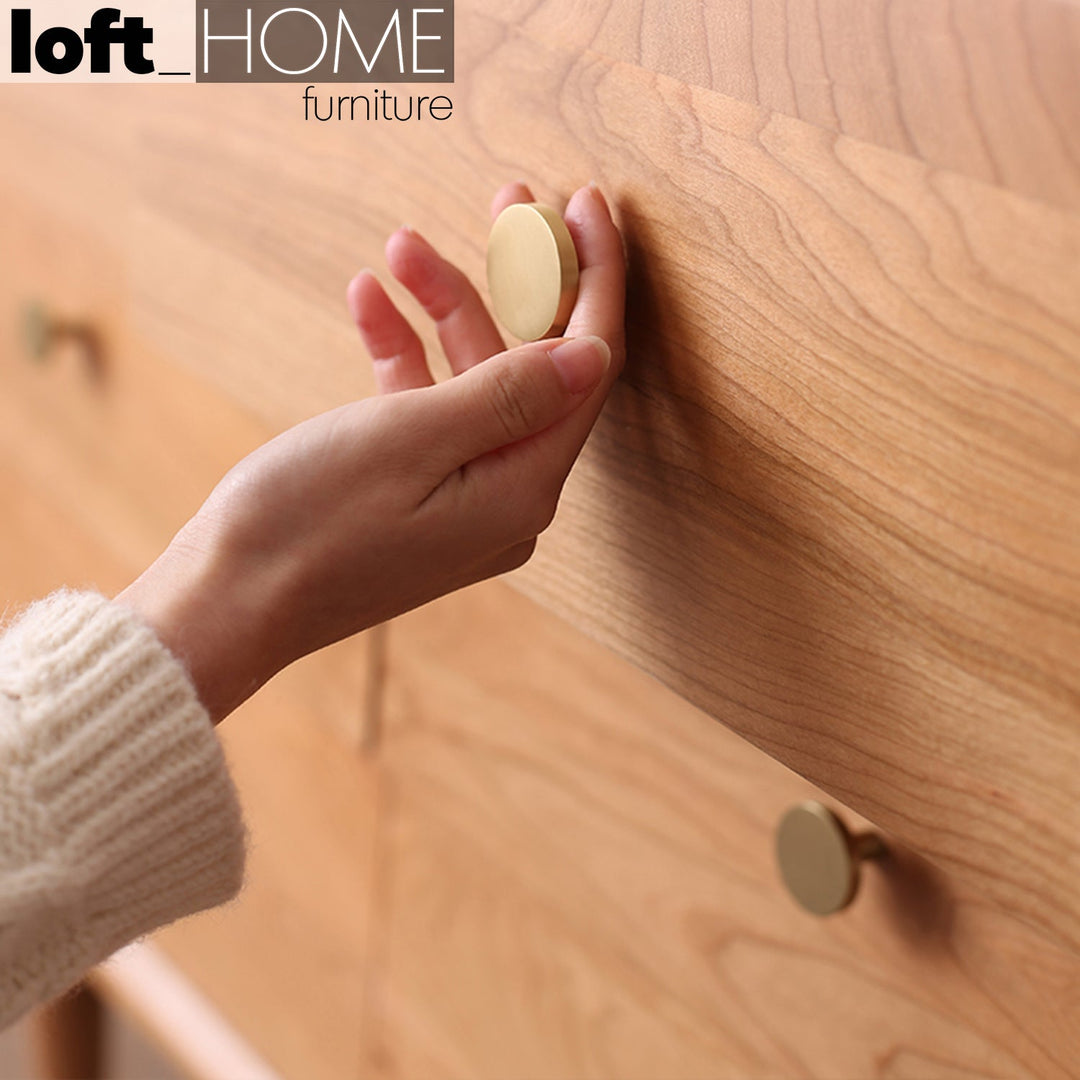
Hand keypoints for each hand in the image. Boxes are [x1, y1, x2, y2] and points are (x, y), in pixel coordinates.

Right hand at [116, 181, 625, 722]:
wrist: (226, 601)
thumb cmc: (307, 523)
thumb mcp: (411, 438)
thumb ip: (510, 393)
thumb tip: (594, 352)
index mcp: (523, 488)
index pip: (589, 366)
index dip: (594, 279)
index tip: (588, 203)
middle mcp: (510, 498)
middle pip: (538, 366)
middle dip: (520, 279)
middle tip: (509, 199)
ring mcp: (467, 500)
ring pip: (477, 381)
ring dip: (445, 309)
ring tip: (401, 244)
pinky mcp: (423, 497)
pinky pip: (432, 413)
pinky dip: (406, 358)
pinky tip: (368, 302)